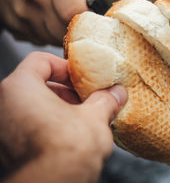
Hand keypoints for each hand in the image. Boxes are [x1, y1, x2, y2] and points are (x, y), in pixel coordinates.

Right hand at [0, 0, 105, 45]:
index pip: (75, 12)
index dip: (90, 20)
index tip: (98, 20)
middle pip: (66, 30)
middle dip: (79, 30)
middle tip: (85, 20)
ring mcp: (22, 15)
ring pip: (54, 39)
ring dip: (65, 35)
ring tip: (67, 18)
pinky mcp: (16, 28)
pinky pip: (41, 41)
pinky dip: (51, 36)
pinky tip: (52, 21)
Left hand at [0, 52, 126, 182]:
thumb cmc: (67, 147)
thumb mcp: (95, 115)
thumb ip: (105, 99)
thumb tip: (116, 93)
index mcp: (19, 87)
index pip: (40, 61)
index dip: (65, 66)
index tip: (82, 78)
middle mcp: (3, 105)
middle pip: (35, 85)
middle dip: (65, 91)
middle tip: (86, 99)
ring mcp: (3, 130)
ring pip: (31, 108)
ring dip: (58, 110)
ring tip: (82, 119)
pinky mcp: (7, 151)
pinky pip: (27, 128)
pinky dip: (47, 127)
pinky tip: (70, 136)